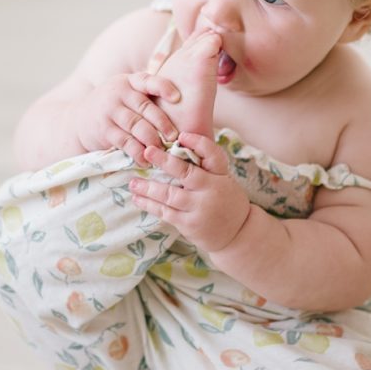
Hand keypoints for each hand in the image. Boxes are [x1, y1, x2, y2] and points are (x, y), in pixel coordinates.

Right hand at [75, 71, 180, 164]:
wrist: (77, 119)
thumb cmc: (113, 106)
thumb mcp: (125, 92)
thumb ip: (146, 94)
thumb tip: (182, 100)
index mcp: (129, 81)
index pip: (148, 80)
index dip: (163, 87)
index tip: (177, 97)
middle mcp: (119, 93)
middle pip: (145, 107)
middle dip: (162, 123)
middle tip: (174, 136)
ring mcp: (110, 111)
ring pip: (136, 126)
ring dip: (151, 140)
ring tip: (162, 150)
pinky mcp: (104, 129)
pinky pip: (125, 142)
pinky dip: (137, 152)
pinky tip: (146, 160)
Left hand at [129, 132, 251, 253]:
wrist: (238, 233)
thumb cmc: (226, 200)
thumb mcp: (223, 180)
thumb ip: (205, 167)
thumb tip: (179, 146)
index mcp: (220, 176)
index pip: (213, 155)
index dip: (198, 143)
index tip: (182, 135)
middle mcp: (211, 190)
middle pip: (186, 173)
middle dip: (165, 161)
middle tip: (147, 151)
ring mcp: (200, 208)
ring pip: (170, 195)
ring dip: (148, 188)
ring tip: (132, 182)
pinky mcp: (190, 224)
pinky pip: (166, 212)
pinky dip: (150, 204)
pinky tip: (138, 198)